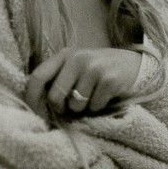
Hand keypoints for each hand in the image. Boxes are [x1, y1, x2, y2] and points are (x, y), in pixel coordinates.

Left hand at [25, 48, 141, 120]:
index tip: (34, 113)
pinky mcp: (109, 79)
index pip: (37, 76)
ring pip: (76, 106)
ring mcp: (94, 67)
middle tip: (72, 108)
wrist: (135, 65)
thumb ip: (58, 80)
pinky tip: (106, 96)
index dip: (32, 98)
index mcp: (64, 55)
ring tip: (93, 97)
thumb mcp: (76, 68)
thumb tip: (37, 106)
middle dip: (62, 109)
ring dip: (84, 109)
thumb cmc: (99, 72)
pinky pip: (94, 107)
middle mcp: (78, 58)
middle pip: (55, 96)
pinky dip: (99, 107)